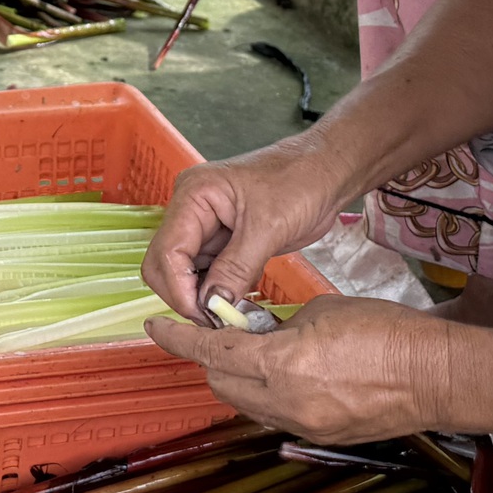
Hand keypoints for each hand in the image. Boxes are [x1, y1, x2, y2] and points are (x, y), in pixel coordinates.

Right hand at [141, 134, 359, 319]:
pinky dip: (218, 292)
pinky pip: (208, 274)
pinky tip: (236, 303)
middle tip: (215, 319)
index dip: (179, 289)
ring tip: (230, 315)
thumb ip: (237, 268)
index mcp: (194, 194)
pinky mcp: (223, 242)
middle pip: (165, 264)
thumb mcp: (270, 227)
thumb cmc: (301, 180)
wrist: (327, 172)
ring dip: (202, 297)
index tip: (205, 316)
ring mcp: (206, 226)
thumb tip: (213, 305)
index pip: (167, 251)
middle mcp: (191, 210)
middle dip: (185, 295)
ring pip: (185, 273)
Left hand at [144, 294, 443, 441]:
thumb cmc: (386, 333)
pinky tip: (288, 373)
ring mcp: (301, 426)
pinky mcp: (319, 437)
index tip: (155, 328)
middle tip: (223, 330)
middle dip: (212, 358)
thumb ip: (277, 324)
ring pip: (245, 403)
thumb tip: (256, 332)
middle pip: (220, 384)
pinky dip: (268, 394)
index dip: (177, 339)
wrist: (435, 376)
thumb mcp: (320, 311)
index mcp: (281, 364)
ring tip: (260, 350)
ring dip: (240, 378)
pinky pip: (274, 415)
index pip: (210, 352)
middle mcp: (284, 403)